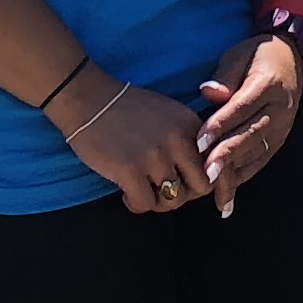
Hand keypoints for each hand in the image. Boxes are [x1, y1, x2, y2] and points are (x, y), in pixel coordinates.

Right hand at [63, 80, 219, 216]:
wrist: (87, 98)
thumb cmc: (125, 109)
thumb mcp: (168, 115)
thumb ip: (187, 139)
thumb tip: (203, 174)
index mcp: (190, 126)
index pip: (215, 165)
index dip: (201, 180)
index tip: (185, 184)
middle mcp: (178, 141)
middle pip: (200, 187)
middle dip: (183, 194)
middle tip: (164, 191)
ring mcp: (155, 156)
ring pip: (173, 200)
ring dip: (158, 202)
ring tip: (143, 191)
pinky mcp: (130, 170)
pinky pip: (145, 204)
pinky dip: (136, 204)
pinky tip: (126, 193)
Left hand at [194, 34, 302, 212]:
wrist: (292, 60)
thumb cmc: (258, 56)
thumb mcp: (239, 54)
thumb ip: (225, 75)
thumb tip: (210, 93)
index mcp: (269, 84)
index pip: (242, 108)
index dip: (220, 125)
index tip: (200, 141)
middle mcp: (279, 110)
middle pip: (251, 135)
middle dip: (227, 155)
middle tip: (206, 172)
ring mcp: (282, 128)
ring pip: (256, 152)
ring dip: (234, 172)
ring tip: (215, 190)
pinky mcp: (279, 140)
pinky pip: (260, 161)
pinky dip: (243, 176)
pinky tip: (227, 192)